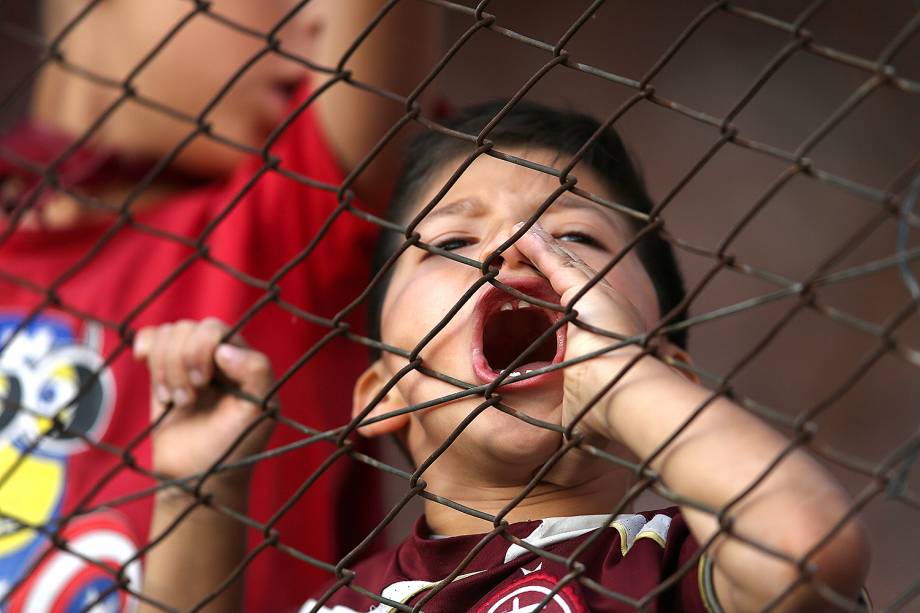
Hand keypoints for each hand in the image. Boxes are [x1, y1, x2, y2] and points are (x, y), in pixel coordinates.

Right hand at [133, 318, 274, 487]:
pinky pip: (153, 338)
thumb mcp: (257, 414)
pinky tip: (143, 360)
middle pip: (188, 329)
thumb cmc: (234, 447)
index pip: (215, 330)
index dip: (200, 351)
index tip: (202, 384)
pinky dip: (147, 346)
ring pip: (169, 334)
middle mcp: (218, 355)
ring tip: (175, 400)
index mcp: (243, 360)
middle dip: (180, 363)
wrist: (197, 478)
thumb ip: (256, 373)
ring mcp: (191, 361)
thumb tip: (225, 348)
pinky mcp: (166, 372)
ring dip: (164, 368)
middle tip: (187, 399)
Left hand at [511, 223, 648, 441]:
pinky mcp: (586, 292)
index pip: (577, 305)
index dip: (557, 291)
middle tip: (525, 247)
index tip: (538, 286)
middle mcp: (606, 309)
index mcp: (607, 333)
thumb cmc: (611, 411)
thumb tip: (570, 445)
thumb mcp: (587, 404)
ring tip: (518, 233)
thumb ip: (578, 407)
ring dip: (538, 247)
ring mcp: (599, 298)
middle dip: (547, 260)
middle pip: (570, 275)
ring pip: (562, 263)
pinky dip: (536, 246)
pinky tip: (520, 234)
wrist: (633, 400)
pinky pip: (555, 261)